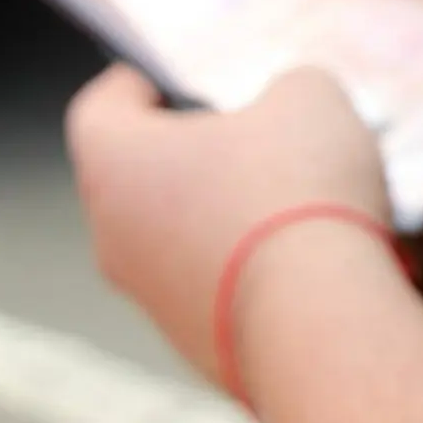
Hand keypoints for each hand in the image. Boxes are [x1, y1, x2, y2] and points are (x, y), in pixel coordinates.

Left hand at [66, 65, 388, 385]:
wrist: (322, 320)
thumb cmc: (295, 193)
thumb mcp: (307, 98)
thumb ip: (288, 87)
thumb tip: (291, 106)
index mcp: (114, 161)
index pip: (100, 108)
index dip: (139, 83)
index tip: (173, 78)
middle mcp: (113, 235)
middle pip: (140, 177)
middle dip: (194, 153)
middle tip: (253, 133)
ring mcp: (151, 300)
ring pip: (177, 238)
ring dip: (223, 214)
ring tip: (295, 196)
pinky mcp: (196, 345)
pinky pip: (217, 288)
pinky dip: (251, 268)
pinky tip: (308, 254)